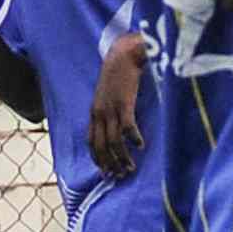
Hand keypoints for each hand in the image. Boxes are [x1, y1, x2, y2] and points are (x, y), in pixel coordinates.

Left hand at [84, 31, 146, 174]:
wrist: (124, 54)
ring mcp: (111, 109)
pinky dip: (133, 139)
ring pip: (114, 142)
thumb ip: (110, 109)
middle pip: (101, 146)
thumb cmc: (120, 72)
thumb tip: (118, 124)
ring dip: (122, 158)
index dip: (97, 158)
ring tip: (130, 168)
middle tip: (118, 177)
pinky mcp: (124, 104)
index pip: (91, 141)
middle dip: (109, 164)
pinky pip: (128, 128)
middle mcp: (100, 113)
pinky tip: (141, 146)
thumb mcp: (108, 94)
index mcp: (94, 112)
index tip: (105, 171)